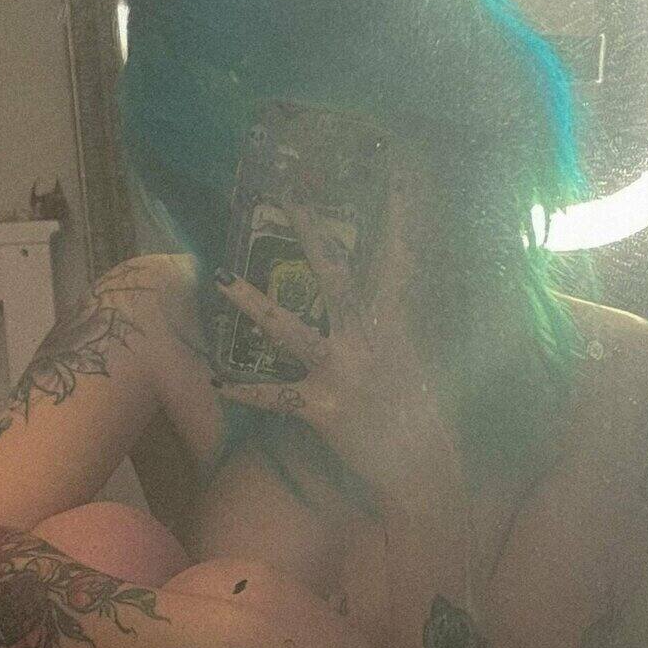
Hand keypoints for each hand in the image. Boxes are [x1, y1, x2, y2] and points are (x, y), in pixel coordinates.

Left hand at [211, 162, 459, 495]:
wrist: (428, 476)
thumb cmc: (426, 421)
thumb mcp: (421, 362)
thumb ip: (402, 325)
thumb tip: (392, 291)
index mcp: (397, 326)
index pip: (401, 258)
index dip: (400, 214)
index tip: (396, 171)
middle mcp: (370, 340)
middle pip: (338, 276)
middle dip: (313, 235)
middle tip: (292, 195)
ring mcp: (346, 372)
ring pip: (293, 329)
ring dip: (255, 306)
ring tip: (223, 281)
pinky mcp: (325, 408)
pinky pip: (277, 395)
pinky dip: (248, 390)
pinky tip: (220, 382)